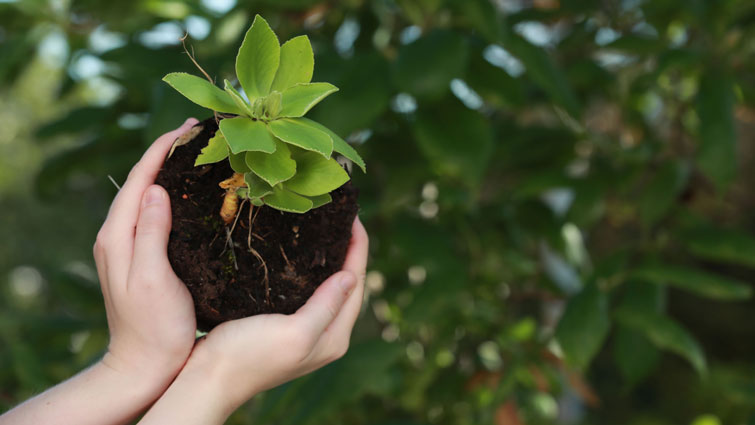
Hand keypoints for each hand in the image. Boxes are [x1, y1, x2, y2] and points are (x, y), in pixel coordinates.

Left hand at [0, 118, 202, 424]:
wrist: (145, 364)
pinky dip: (176, 195)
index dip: (162, 148)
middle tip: (203, 133)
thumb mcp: (151, 279)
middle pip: (143, 180)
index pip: (139, 178)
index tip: (190, 127)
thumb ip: (150, 233)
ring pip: (150, 194)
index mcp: (117, 236)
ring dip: (173, 171)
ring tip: (202, 154)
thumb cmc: (153, 327)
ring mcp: (129, 246)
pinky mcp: (144, 256)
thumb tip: (156, 189)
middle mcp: (118, 235)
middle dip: (169, 152)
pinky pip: (157, 213)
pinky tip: (196, 194)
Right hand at [138, 218, 368, 423]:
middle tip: (341, 217)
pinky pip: (308, 292)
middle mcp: (325, 336)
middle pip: (347, 285)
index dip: (359, 248)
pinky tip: (300, 256)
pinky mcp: (284, 326)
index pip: (357, 284)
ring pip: (328, 288)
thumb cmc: (247, 356)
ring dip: (331, 260)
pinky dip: (310, 271)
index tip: (354, 216)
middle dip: (349, 251)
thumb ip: (326, 307)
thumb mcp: (294, 333)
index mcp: (334, 337)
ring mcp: (306, 332)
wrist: (207, 379)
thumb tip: (351, 275)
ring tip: (326, 229)